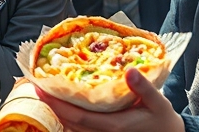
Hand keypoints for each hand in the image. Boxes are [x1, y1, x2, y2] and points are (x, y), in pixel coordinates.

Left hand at [36, 68, 184, 131]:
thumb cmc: (163, 120)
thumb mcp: (159, 103)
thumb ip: (144, 88)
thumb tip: (130, 71)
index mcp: (114, 126)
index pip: (78, 117)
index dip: (57, 104)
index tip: (41, 89)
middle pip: (69, 123)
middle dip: (51, 105)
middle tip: (36, 85)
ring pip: (71, 127)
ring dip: (56, 111)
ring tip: (44, 91)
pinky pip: (79, 129)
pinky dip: (67, 117)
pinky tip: (61, 103)